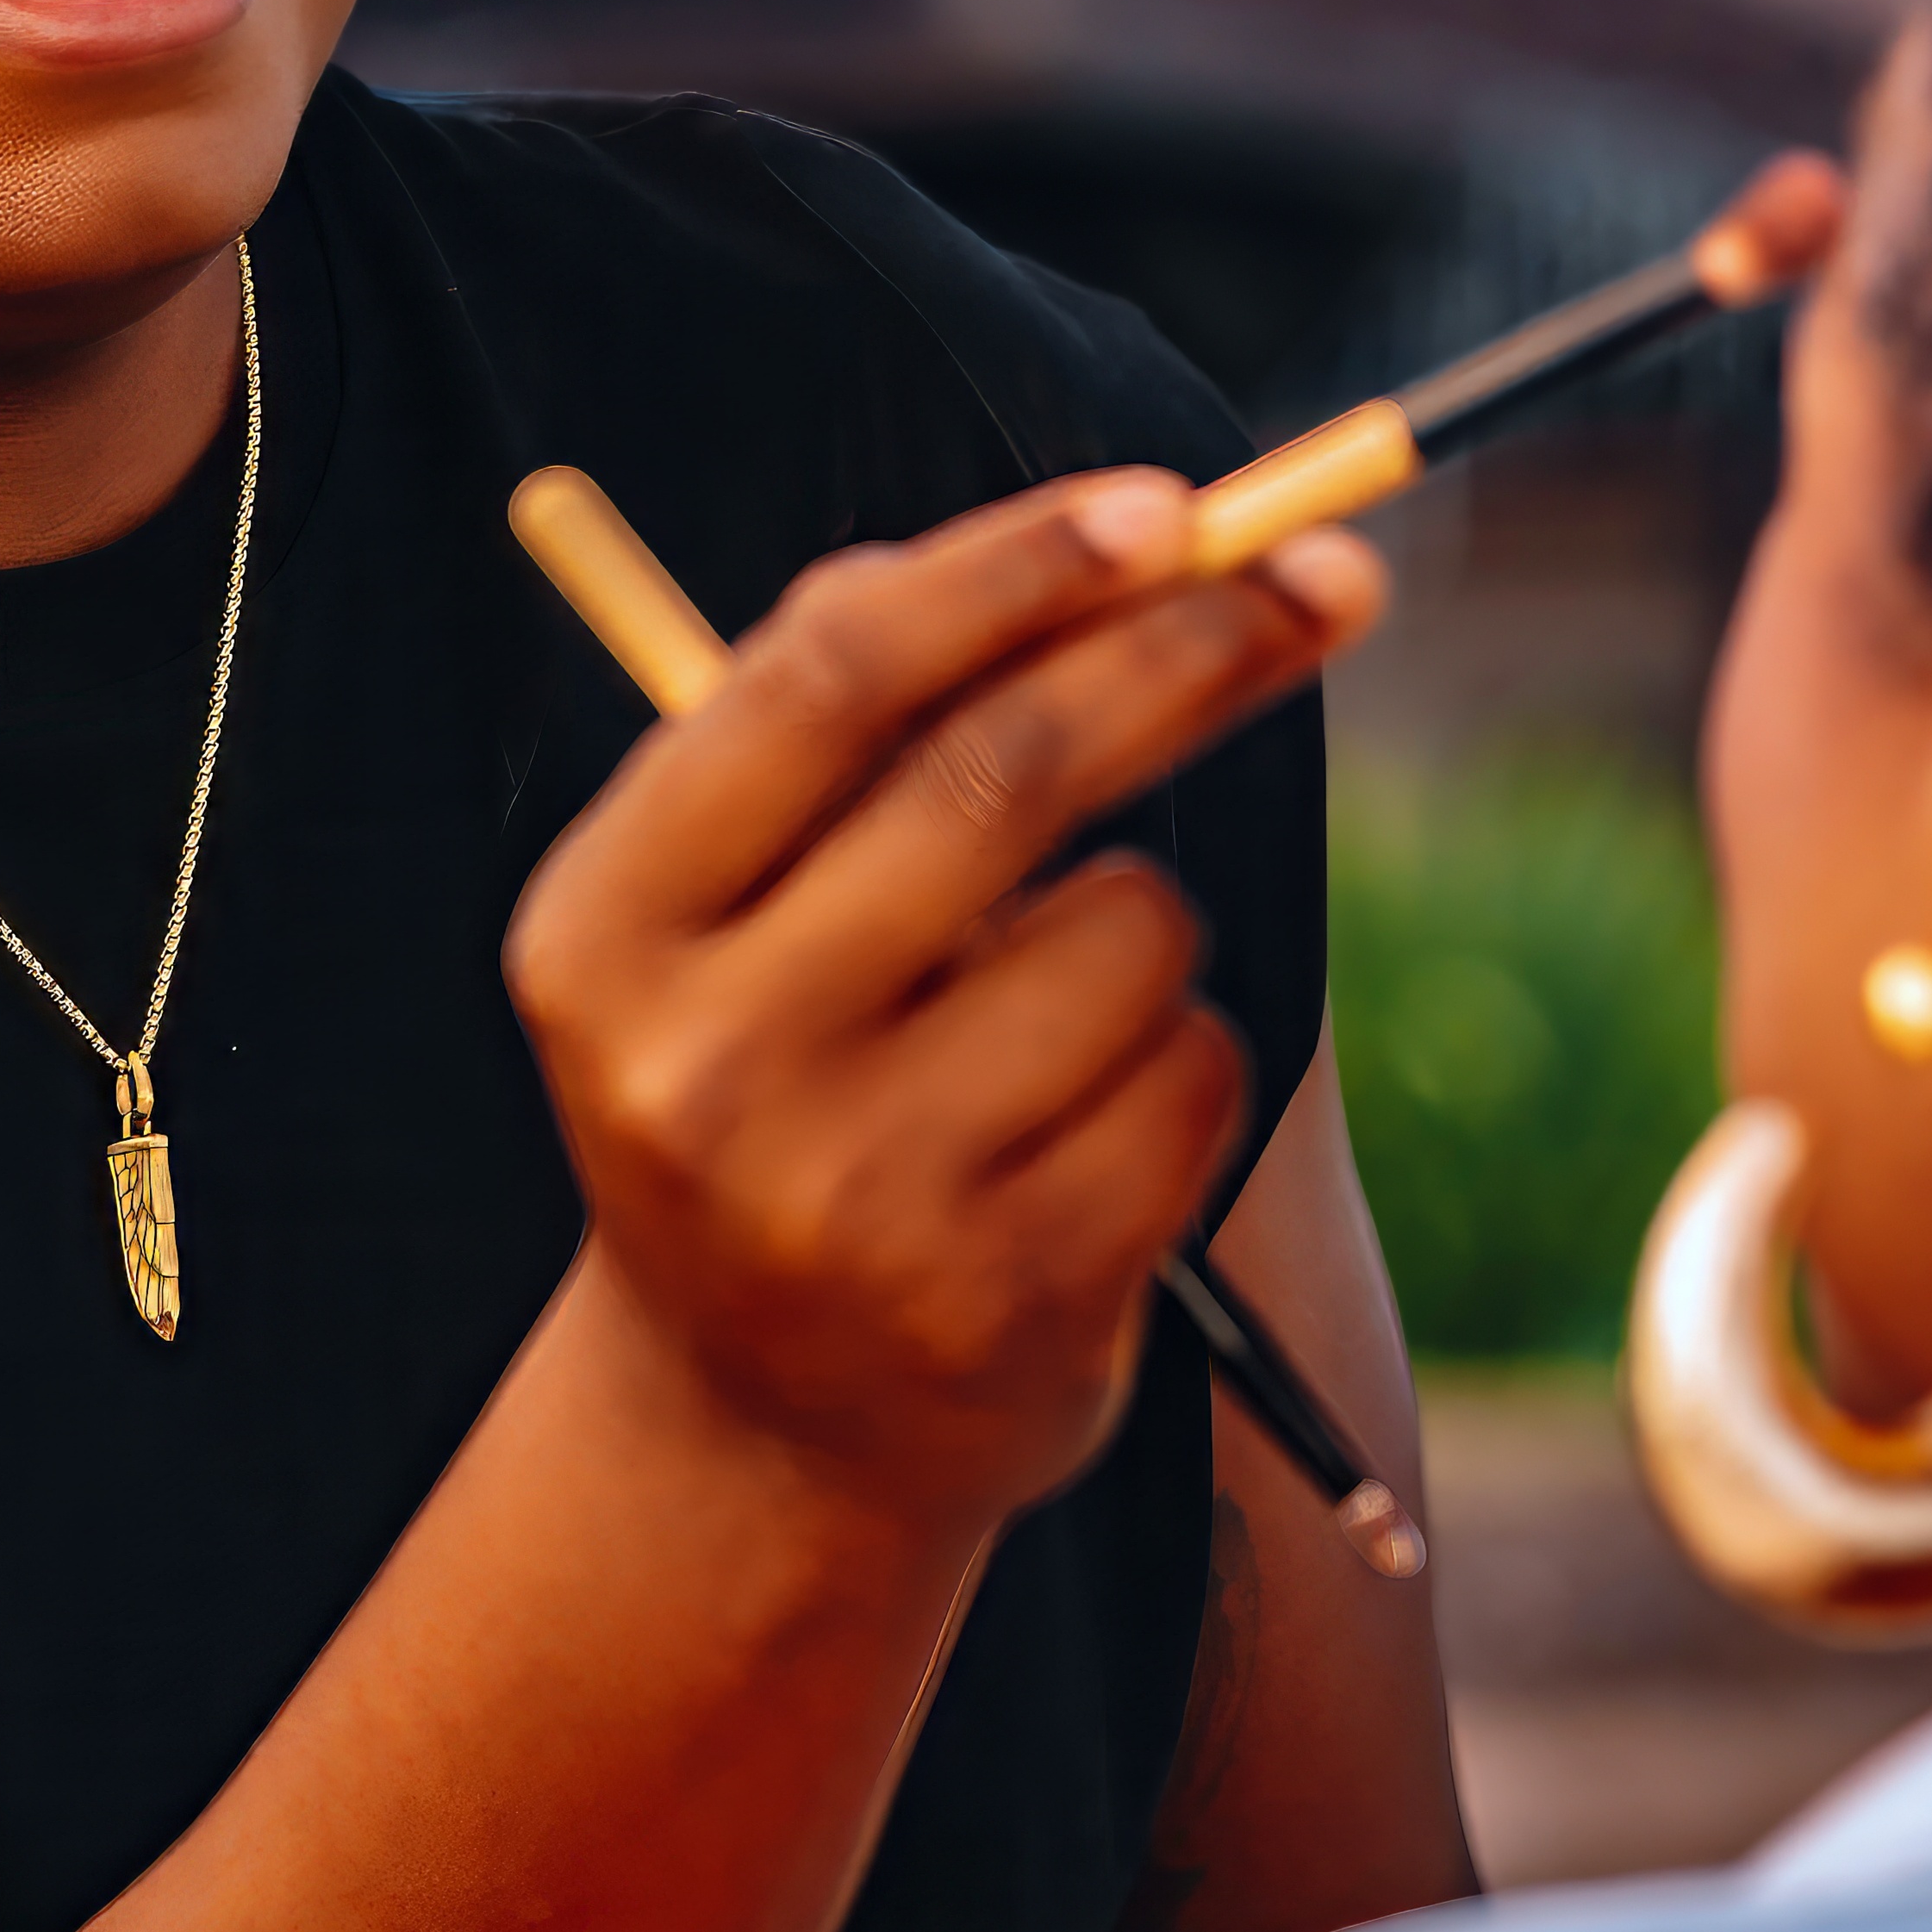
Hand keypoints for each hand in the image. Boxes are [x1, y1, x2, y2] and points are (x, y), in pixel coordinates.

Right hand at [506, 476, 1381, 1529]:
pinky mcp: (1010, 1296)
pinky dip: (1183, 1058)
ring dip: (1143, 920)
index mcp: (606, 928)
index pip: (830, 682)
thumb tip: (1081, 539)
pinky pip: (1197, 1073)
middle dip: (1187, 650)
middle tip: (1325, 576)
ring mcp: (857, 1193)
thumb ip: (840, 717)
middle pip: (1001, 774)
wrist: (754, 1425)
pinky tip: (1077, 1126)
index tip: (1164, 506)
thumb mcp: (716, 908)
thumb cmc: (766, 1074)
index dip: (1012, 570)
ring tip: (1042, 1011)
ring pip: (1130, 930)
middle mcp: (707, 1061)